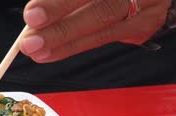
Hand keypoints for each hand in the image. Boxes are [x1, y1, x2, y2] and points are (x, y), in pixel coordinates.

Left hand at [19, 0, 170, 62]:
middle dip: (61, 27)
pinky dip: (77, 44)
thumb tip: (36, 14)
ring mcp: (146, 7)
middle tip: (29, 41)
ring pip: (103, 27)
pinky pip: (106, 36)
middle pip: (101, 8)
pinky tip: (54, 52)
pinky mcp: (144, 26)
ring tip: (37, 51)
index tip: (32, 14)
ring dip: (66, 42)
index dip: (60, 2)